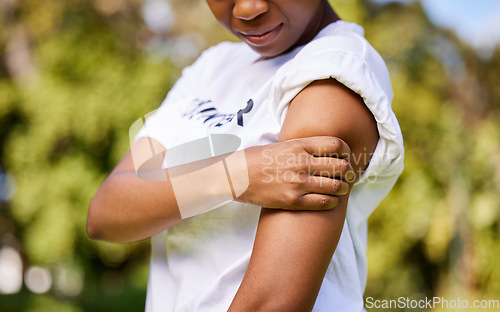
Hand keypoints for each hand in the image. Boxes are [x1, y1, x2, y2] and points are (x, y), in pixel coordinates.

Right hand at [236, 136, 353, 209]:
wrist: (237, 176)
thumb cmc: (258, 159)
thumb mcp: (283, 145)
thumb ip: (305, 147)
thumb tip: (326, 150)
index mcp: (299, 145)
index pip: (337, 145)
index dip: (346, 151)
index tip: (346, 157)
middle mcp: (301, 163)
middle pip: (341, 166)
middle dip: (347, 172)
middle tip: (344, 175)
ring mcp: (298, 183)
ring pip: (336, 186)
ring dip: (341, 188)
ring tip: (339, 189)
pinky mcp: (293, 201)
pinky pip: (324, 203)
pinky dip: (332, 202)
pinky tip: (330, 200)